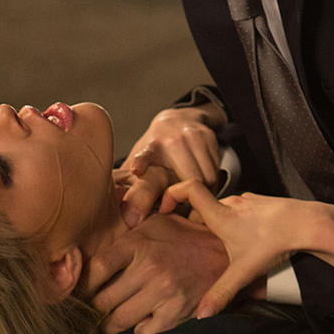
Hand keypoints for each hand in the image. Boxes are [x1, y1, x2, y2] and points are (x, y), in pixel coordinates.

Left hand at [83, 213, 227, 333]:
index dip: (83, 284)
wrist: (223, 253)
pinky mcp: (176, 312)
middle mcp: (149, 269)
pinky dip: (137, 327)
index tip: (78, 290)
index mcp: (138, 244)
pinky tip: (138, 318)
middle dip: (93, 307)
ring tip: (106, 321)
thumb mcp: (153, 224)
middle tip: (90, 309)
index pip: (97, 269)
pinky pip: (143, 330)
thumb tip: (90, 251)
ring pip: (119, 320)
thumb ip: (125, 237)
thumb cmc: (182, 236)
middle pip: (103, 299)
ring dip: (109, 324)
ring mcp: (164, 293)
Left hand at [120, 104, 225, 226]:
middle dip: (191, 199)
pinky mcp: (210, 138)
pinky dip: (213, 183)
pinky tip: (205, 189)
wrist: (178, 119)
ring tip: (198, 203)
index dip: (140, 163)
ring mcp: (194, 137)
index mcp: (152, 146)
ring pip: (208, 176)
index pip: (145, 155)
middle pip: (190, 179)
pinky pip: (217, 170)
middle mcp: (174, 139)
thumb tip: (116, 204)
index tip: (136, 171)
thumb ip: (130, 178)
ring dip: (205, 193)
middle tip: (188, 215)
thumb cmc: (157, 146)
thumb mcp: (141, 158)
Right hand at [160, 181, 333, 318]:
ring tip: (224, 246)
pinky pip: (240, 209)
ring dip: (217, 223)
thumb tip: (201, 314)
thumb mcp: (243, 271)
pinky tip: (248, 239)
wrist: (308, 224)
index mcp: (219, 215)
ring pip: (223, 209)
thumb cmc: (272, 243)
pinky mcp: (262, 203)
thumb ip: (221, 292)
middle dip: (196, 222)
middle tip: (198, 243)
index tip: (165, 208)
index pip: (188, 188)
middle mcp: (231, 203)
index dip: (172, 193)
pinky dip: (236, 221)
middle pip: (203, 206)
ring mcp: (247, 200)